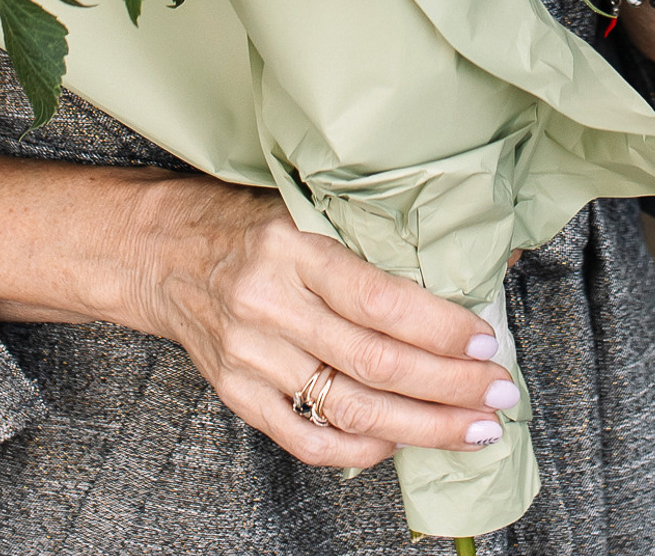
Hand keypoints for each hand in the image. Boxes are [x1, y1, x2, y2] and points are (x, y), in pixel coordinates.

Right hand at [0, 138, 515, 468]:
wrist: (154, 250)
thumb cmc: (243, 217)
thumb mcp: (303, 204)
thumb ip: (370, 236)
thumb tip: (467, 255)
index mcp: (291, 245)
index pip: (378, 298)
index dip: (438, 327)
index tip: (486, 340)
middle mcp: (269, 303)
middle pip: (374, 362)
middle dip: (449, 386)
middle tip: (500, 396)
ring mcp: (249, 356)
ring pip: (348, 408)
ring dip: (421, 427)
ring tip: (472, 430)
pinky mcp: (235, 393)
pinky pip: (305, 437)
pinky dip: (357, 450)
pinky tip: (399, 445)